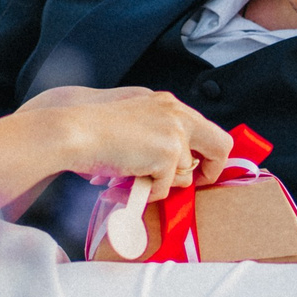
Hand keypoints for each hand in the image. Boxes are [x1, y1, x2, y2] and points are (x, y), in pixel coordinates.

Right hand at [29, 85, 229, 200]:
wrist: (75, 132)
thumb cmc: (94, 131)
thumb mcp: (136, 124)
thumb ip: (160, 136)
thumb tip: (177, 166)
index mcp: (168, 104)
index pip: (206, 128)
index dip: (207, 153)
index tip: (197, 168)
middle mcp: (177, 114)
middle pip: (221, 145)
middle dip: (212, 169)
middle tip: (197, 182)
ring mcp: (174, 133)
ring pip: (185, 174)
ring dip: (162, 184)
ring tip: (133, 178)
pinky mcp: (167, 154)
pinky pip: (166, 188)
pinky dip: (147, 192)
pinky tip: (127, 179)